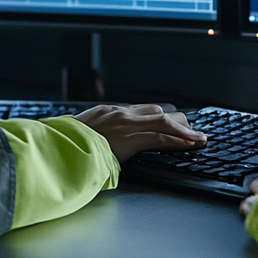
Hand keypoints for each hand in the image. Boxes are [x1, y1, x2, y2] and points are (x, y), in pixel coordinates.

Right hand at [75, 104, 206, 162]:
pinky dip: (178, 141)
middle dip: (175, 122)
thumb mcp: (76, 135)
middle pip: (155, 113)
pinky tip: (190, 144)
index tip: (166, 122)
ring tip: (199, 139)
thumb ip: (91, 136)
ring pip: (163, 123)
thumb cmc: (63, 144)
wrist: (58, 146)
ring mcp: (126, 125)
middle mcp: (119, 114)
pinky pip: (161, 138)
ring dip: (184, 132)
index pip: (137, 111)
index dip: (155, 117)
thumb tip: (93, 145)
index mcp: (106, 113)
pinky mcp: (131, 138)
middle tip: (190, 129)